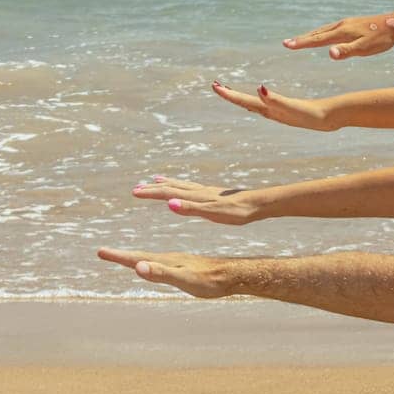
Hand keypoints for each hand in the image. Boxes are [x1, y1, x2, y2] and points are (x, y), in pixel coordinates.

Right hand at [97, 247, 233, 297]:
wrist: (233, 275)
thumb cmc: (209, 280)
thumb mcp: (183, 279)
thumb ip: (161, 273)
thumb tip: (138, 266)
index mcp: (166, 261)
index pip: (137, 258)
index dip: (118, 256)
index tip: (100, 251)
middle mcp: (170, 258)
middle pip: (141, 255)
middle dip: (121, 255)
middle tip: (102, 252)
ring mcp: (178, 261)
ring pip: (152, 256)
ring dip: (135, 256)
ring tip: (124, 256)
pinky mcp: (186, 265)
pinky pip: (163, 260)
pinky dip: (152, 259)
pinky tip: (156, 262)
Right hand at [133, 176, 260, 224]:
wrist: (258, 204)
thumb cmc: (236, 212)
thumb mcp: (213, 214)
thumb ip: (191, 209)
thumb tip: (168, 203)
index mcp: (196, 197)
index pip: (168, 193)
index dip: (151, 193)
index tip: (135, 192)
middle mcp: (199, 191)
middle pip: (172, 188)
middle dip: (154, 188)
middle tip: (137, 188)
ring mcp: (207, 192)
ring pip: (182, 186)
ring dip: (167, 184)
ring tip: (156, 180)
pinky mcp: (215, 194)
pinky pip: (193, 188)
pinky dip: (183, 186)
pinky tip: (186, 189)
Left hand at [212, 80, 333, 130]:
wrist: (331, 119)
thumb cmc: (313, 114)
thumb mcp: (293, 106)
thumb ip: (275, 100)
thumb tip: (258, 89)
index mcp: (269, 110)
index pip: (243, 100)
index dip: (228, 94)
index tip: (214, 86)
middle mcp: (270, 112)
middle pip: (244, 102)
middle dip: (230, 94)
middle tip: (216, 85)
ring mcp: (278, 112)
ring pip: (253, 104)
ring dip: (240, 97)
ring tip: (230, 90)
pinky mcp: (286, 110)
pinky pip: (265, 104)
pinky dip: (256, 98)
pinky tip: (260, 96)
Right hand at [283, 14, 393, 59]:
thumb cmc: (382, 38)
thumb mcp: (366, 48)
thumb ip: (347, 51)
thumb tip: (330, 53)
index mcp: (342, 32)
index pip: (317, 39)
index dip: (301, 43)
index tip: (286, 45)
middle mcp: (342, 25)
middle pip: (317, 33)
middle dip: (302, 39)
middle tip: (286, 43)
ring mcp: (347, 23)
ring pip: (324, 30)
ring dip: (311, 35)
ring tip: (301, 40)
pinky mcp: (353, 23)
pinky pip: (332, 29)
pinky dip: (322, 33)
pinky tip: (326, 36)